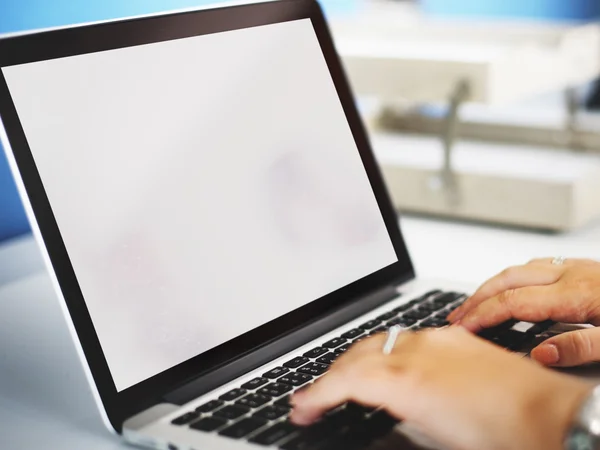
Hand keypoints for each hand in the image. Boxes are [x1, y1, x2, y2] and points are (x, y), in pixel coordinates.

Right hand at [290, 328, 589, 449]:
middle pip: (354, 355)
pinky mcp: (453, 334)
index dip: (315, 395)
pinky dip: (382, 351)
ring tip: (341, 381)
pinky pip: (404, 337)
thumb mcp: (433, 434)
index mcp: (407, 380)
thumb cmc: (502, 435)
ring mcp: (436, 337)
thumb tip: (373, 407)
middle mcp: (416, 350)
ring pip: (377, 340)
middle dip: (327, 376)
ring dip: (352, 361)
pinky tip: (383, 364)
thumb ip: (394, 412)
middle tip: (313, 397)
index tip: (302, 407)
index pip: (343, 380)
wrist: (550, 413)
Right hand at [448, 258, 599, 366]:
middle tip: (457, 316)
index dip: (482, 314)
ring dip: (492, 285)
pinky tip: (514, 288)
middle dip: (476, 298)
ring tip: (476, 303)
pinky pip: (538, 267)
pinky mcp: (586, 269)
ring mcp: (578, 268)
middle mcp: (572, 275)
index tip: (463, 328)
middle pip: (507, 279)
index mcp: (576, 293)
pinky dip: (515, 278)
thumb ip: (581, 348)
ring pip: (520, 270)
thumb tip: (541, 354)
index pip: (512, 301)